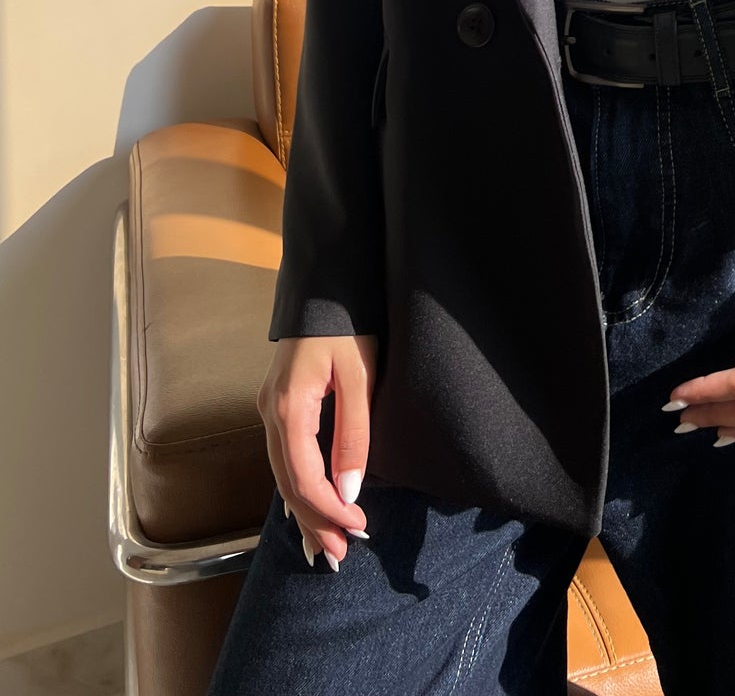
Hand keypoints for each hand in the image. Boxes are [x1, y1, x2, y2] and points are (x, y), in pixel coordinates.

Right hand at [258, 334, 376, 566]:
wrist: (326, 283)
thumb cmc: (347, 323)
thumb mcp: (360, 376)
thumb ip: (353, 433)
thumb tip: (349, 490)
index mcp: (288, 408)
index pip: (303, 478)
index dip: (328, 509)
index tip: (357, 528)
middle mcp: (270, 414)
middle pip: (286, 483)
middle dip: (312, 521)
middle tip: (338, 556)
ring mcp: (269, 409)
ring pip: (282, 473)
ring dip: (304, 509)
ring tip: (326, 543)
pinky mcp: (278, 405)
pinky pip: (284, 456)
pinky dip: (298, 486)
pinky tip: (308, 507)